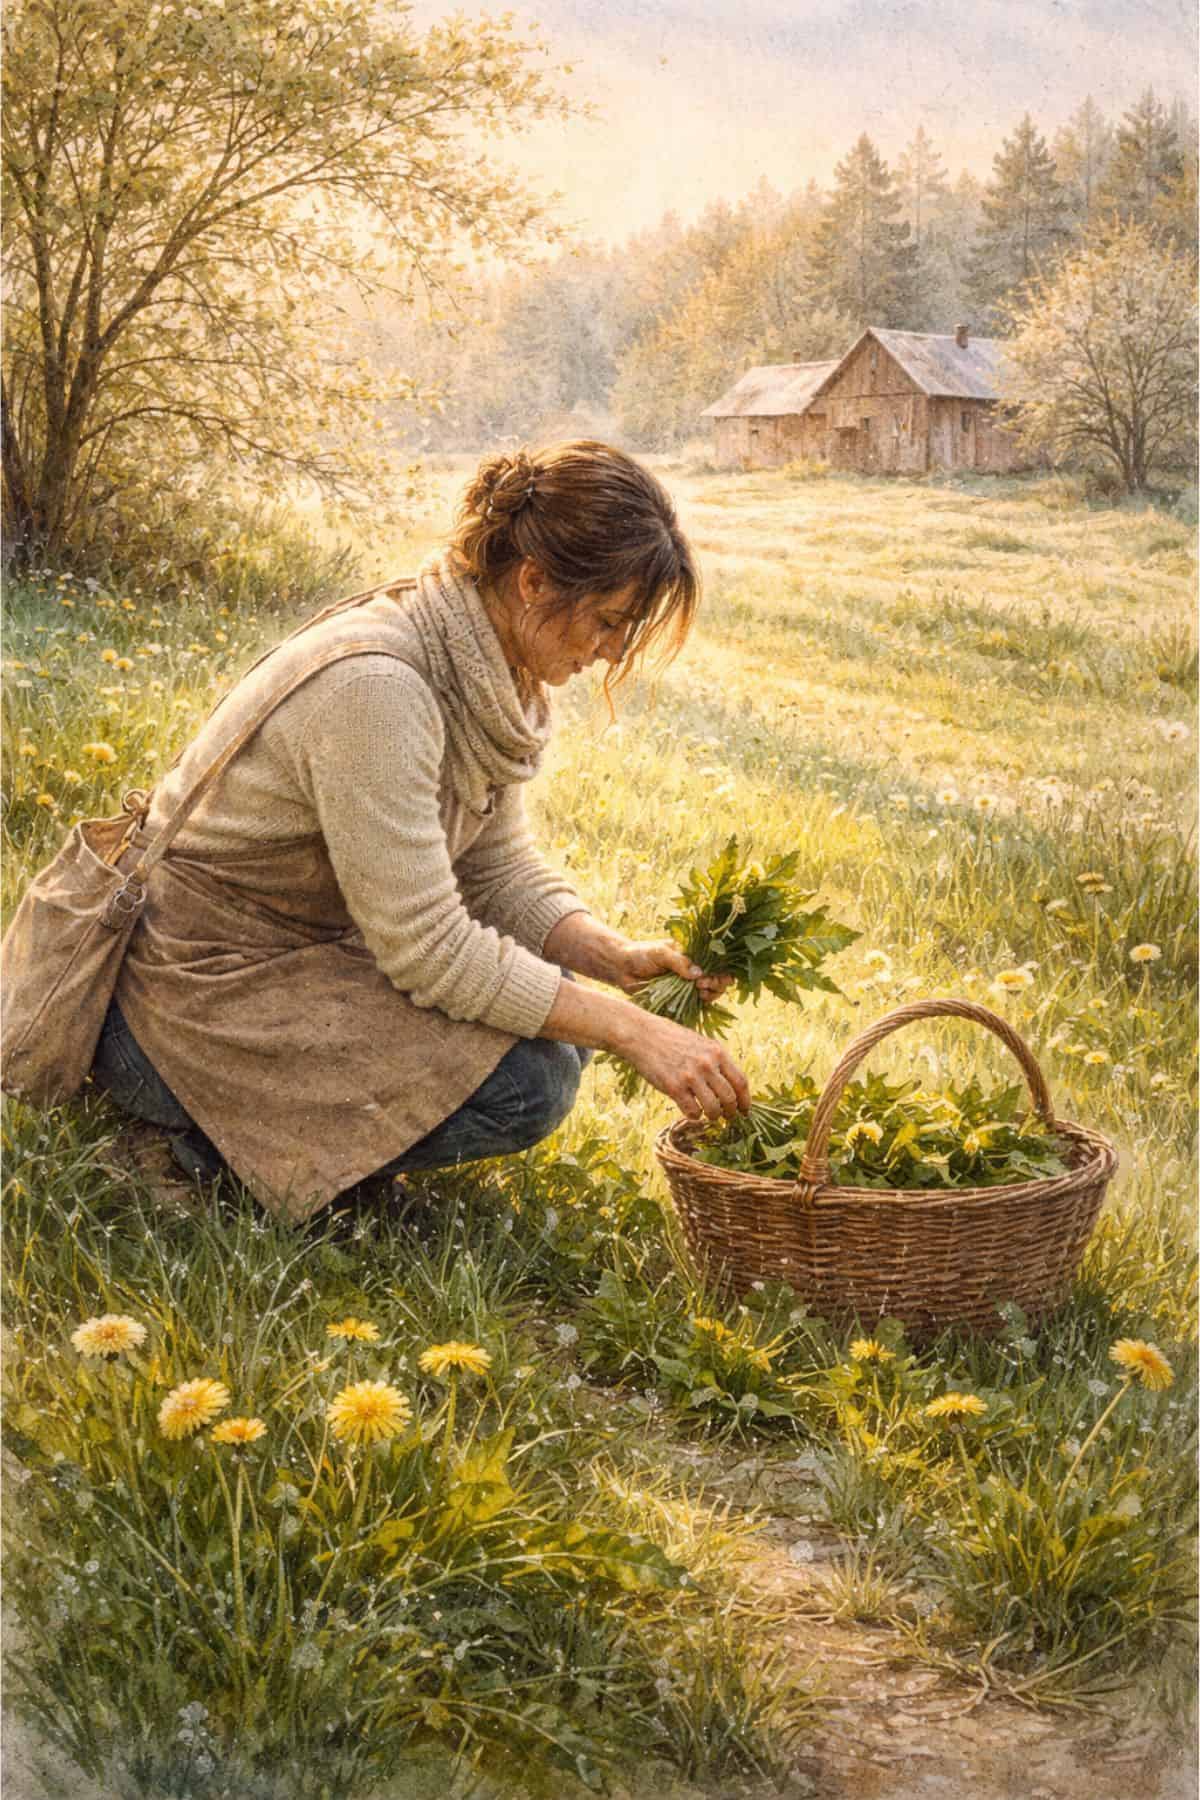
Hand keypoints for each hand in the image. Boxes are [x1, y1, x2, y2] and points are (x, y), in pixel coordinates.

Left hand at [611, 938, 734, 1006]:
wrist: (621, 968)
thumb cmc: (640, 955)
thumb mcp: (661, 953)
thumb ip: (679, 962)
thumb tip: (699, 974)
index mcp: (692, 955)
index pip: (717, 962)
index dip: (720, 970)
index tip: (708, 976)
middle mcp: (693, 970)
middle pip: (718, 980)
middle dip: (715, 984)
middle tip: (701, 985)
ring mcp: (687, 985)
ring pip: (710, 993)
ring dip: (709, 995)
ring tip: (698, 992)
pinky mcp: (679, 999)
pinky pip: (696, 1004)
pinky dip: (699, 1005)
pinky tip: (695, 1002)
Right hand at [617, 1010, 751, 1121]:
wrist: (642, 1034)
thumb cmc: (671, 1039)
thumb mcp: (700, 1043)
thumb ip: (715, 1060)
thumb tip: (731, 1084)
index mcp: (716, 1052)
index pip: (740, 1082)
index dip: (746, 1100)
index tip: (745, 1111)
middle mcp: (706, 1064)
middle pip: (729, 1098)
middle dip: (731, 1112)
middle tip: (728, 1117)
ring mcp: (690, 1076)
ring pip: (713, 1109)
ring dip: (713, 1116)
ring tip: (710, 1115)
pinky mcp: (673, 1087)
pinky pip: (692, 1111)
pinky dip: (694, 1115)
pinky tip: (691, 1110)